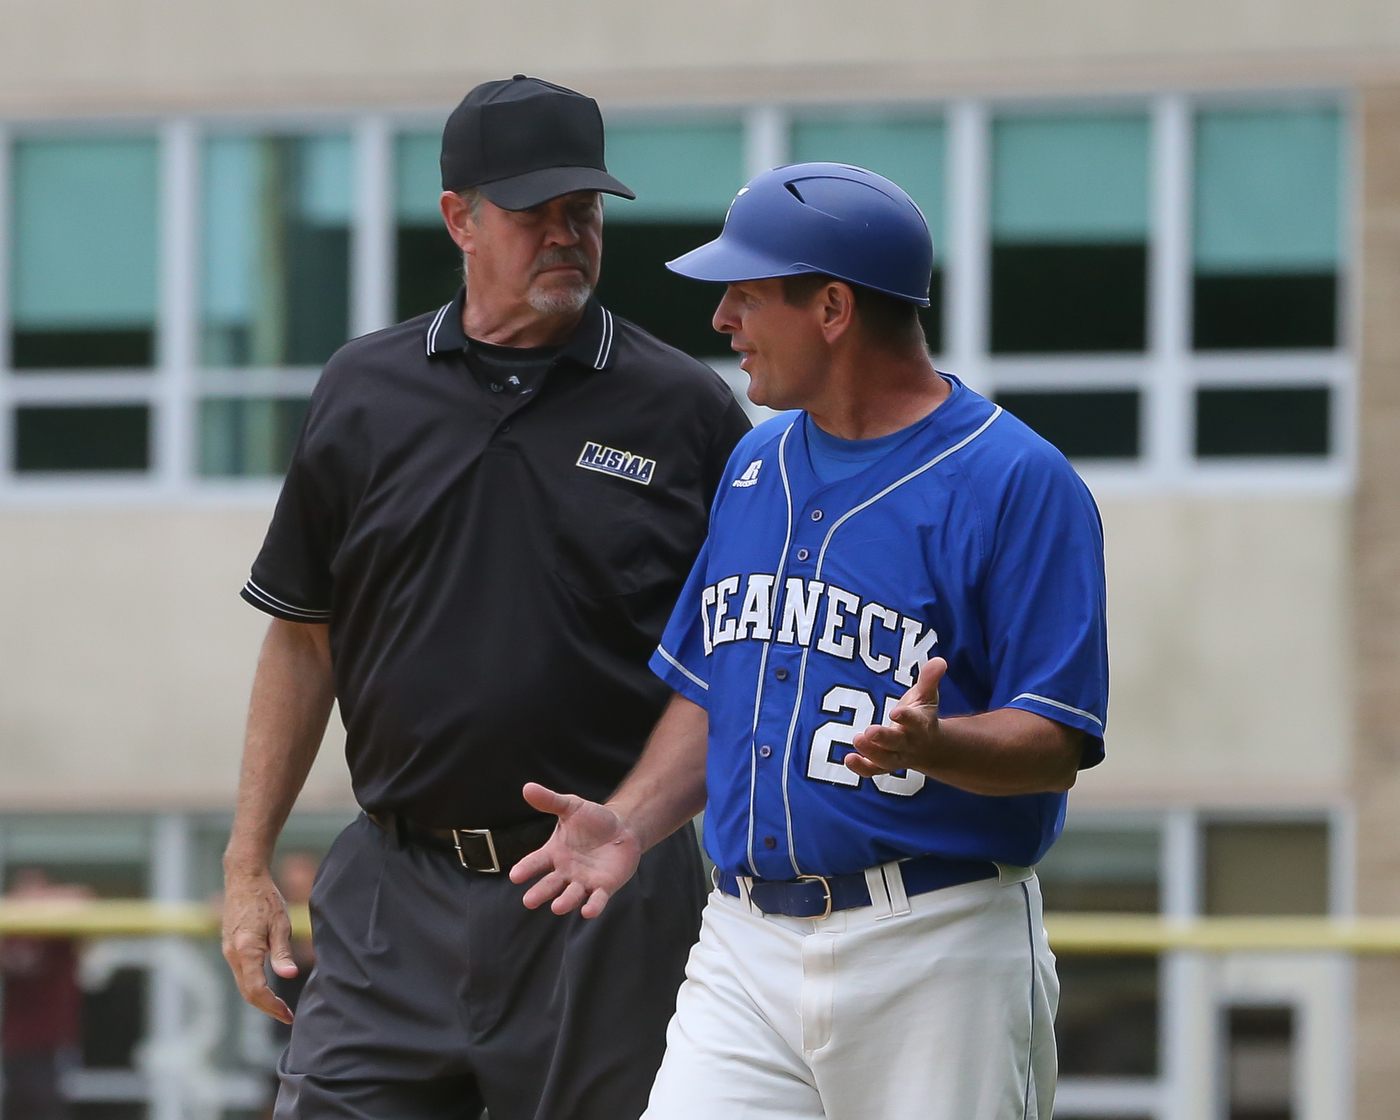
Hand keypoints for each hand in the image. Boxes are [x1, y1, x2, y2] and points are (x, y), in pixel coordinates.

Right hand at [221, 868, 298, 1024]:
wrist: (244, 880)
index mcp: (246, 950)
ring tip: (280, 1007)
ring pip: (243, 985)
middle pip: (248, 993)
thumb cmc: (266, 899)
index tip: (288, 1015)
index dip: (272, 1006)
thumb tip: (290, 975)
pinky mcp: (230, 948)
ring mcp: (228, 952)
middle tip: (287, 1016)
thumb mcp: (281, 924)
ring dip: (260, 999)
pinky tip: (269, 988)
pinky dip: (254, 986)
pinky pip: (241, 974)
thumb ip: (283, 952)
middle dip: (267, 1008)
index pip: (257, 989)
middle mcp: (232, 955)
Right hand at [509, 783, 641, 917]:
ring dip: (564, 902)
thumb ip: (550, 801)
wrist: (622, 828)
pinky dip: (592, 906)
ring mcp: (583, 881)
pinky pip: (596, 899)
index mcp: (554, 853)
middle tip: (529, 901)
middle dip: (540, 893)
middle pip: (550, 884)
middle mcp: (565, 871)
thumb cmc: (593, 820)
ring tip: (557, 907)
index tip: (515, 876)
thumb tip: (527, 787)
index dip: (525, 869)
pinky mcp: (603, 887)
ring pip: (571, 895)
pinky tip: (588, 912)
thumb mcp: (571, 807)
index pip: (535, 862)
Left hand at [846, 657, 946, 778]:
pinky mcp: (883, 764)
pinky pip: (873, 770)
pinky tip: (848, 759)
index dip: (906, 718)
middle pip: (897, 744)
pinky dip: (862, 767)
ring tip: (857, 739)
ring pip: (885, 760)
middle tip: (869, 731)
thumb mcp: (927, 696)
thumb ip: (929, 679)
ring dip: (870, 752)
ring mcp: (896, 756)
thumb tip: (939, 661)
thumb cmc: (922, 716)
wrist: (928, 748)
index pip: (914, 722)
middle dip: (884, 738)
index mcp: (920, 725)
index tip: (896, 712)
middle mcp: (908, 743)